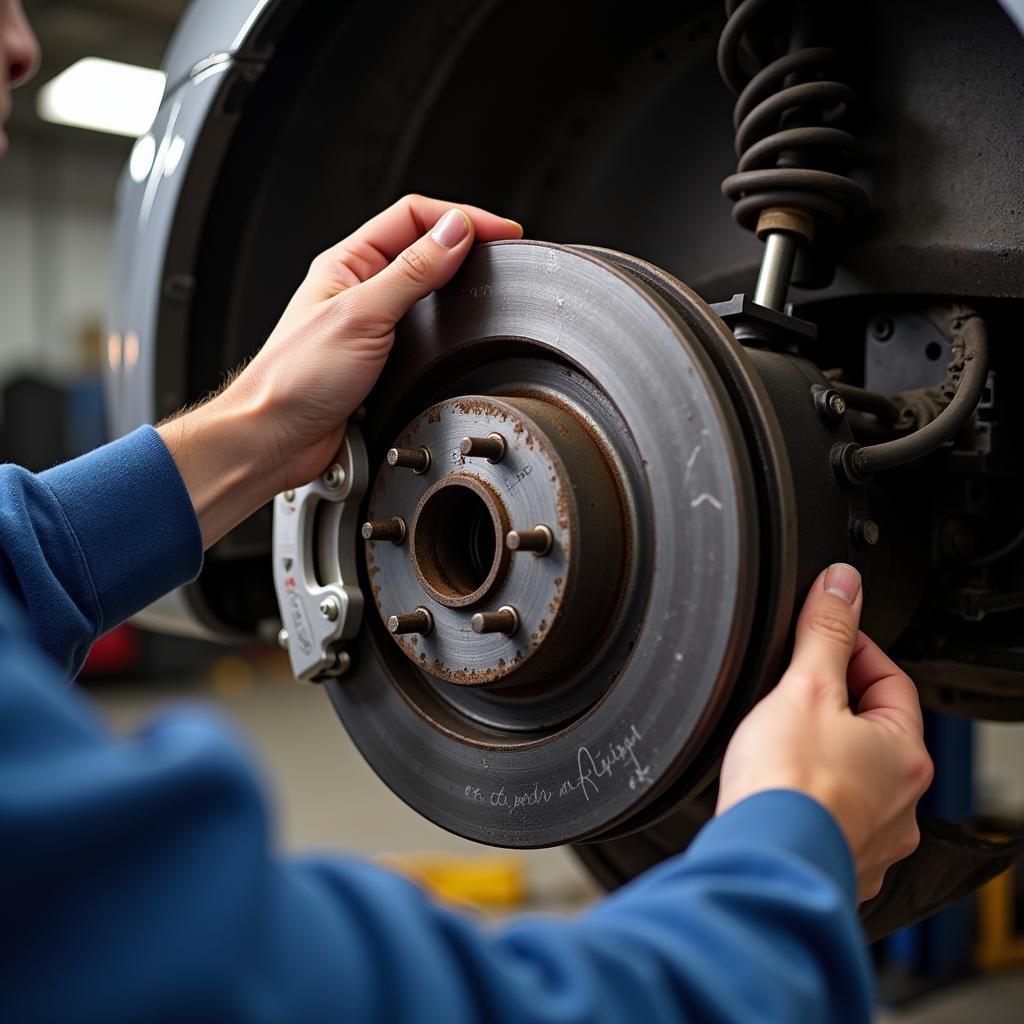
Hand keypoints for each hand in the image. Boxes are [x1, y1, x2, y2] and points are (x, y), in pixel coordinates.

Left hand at [158, 195, 522, 546]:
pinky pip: (421, 332)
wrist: (275, 437)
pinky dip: (445, 326)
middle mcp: (359, 288)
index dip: (460, 217)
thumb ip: (412, 272)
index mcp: (347, 263)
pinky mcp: (379, 360)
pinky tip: (457, 330)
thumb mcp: (363, 314)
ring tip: (486, 282)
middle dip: (464, 245)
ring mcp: (370, 324)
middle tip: (502, 253)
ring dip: (455, 284)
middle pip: (422, 248)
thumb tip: (454, 233)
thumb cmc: (295, 378)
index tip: (500, 231)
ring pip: (424, 290)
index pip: (413, 217)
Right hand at [716, 563, 932, 900]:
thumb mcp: (805, 687)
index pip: (889, 678)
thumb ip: (825, 631)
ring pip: (855, 778)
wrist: (763, 858)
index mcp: (905, 752)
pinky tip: (782, 792)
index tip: (820, 639)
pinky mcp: (842, 861)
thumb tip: (843, 583)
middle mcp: (902, 801)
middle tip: (791, 690)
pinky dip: (812, 800)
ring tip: (780, 743)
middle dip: (834, 704)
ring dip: (825, 756)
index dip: (852, 649)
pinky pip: (834, 817)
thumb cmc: (788, 785)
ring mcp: (875, 837)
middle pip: (874, 728)